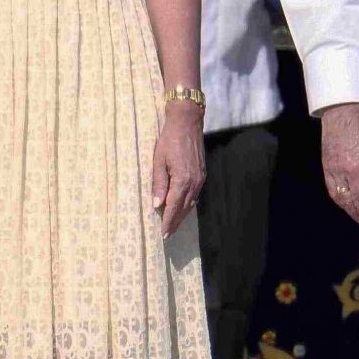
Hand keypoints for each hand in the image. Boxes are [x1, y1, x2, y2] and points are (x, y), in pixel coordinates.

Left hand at [148, 100, 204, 236]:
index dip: (168, 221)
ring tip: (173, 224)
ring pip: (191, 203)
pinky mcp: (202, 174)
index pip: (173, 207)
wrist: (187, 123)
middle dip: (175, 222)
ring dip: (182, 215)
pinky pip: (195, 195)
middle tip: (167, 235)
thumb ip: (158, 184)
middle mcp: (194, 182)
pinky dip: (188, 204)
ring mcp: (200, 178)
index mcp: (182, 180)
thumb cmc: (169, 140)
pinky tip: (182, 207)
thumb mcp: (158, 161)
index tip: (163, 234)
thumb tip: (156, 204)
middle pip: (184, 208)